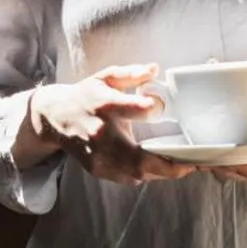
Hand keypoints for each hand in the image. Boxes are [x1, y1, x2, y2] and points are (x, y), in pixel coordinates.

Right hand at [31, 64, 194, 185]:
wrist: (55, 118)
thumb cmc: (86, 95)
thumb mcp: (105, 77)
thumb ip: (131, 73)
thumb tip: (155, 69)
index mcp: (104, 105)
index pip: (128, 108)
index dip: (147, 108)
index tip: (161, 108)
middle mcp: (100, 133)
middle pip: (136, 158)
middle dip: (166, 165)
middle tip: (191, 164)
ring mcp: (97, 155)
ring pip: (134, 174)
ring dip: (159, 173)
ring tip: (180, 166)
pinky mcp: (96, 168)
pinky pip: (126, 178)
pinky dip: (144, 174)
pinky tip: (157, 167)